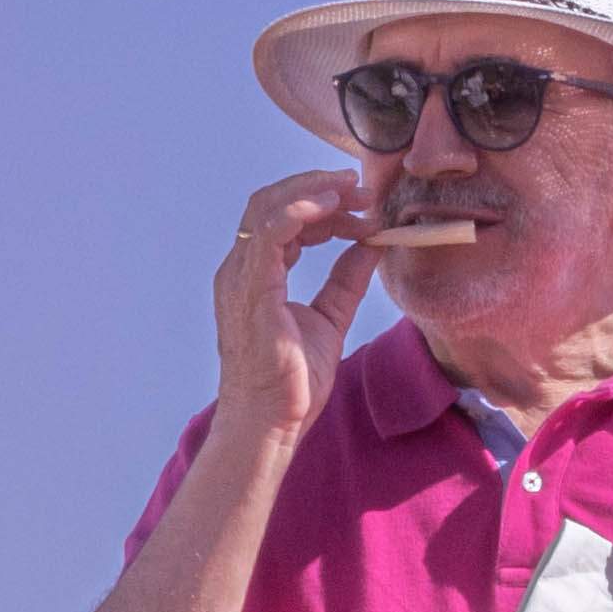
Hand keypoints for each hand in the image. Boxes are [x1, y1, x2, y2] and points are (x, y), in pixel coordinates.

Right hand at [210, 172, 377, 454]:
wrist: (272, 422)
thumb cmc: (291, 383)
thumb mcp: (331, 317)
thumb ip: (346, 279)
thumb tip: (371, 247)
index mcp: (255, 275)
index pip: (283, 220)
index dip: (323, 208)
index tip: (363, 210)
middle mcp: (240, 269)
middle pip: (271, 202)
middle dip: (318, 189)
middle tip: (360, 189)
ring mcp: (241, 277)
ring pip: (268, 206)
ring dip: (313, 192)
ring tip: (351, 192)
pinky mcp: (252, 287)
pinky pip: (271, 230)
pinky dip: (302, 210)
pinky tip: (333, 208)